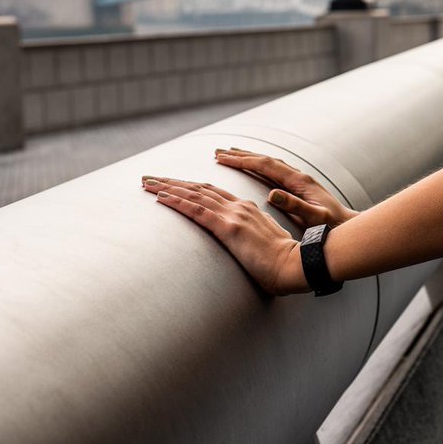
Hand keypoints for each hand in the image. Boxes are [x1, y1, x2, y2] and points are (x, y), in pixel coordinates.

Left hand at [140, 176, 306, 295]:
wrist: (296, 266)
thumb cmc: (283, 262)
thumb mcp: (264, 242)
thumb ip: (250, 235)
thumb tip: (239, 240)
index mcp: (247, 209)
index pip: (212, 193)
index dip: (189, 187)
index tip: (170, 185)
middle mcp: (239, 207)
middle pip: (199, 188)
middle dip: (172, 182)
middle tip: (148, 178)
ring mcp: (234, 216)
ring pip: (194, 195)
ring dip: (167, 188)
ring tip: (146, 183)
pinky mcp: (229, 228)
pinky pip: (197, 211)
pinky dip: (178, 203)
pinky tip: (161, 199)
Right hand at [213, 147, 358, 229]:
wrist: (348, 225)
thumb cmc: (332, 225)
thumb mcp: (314, 217)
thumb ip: (295, 206)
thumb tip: (272, 194)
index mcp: (298, 181)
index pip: (265, 165)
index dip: (243, 161)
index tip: (222, 158)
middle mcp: (298, 176)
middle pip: (265, 160)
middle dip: (241, 155)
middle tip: (218, 152)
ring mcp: (299, 180)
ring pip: (269, 164)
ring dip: (249, 158)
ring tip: (230, 156)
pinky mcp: (300, 187)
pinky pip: (274, 172)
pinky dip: (259, 166)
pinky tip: (253, 169)